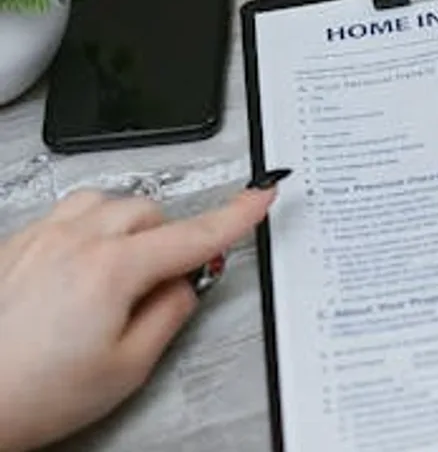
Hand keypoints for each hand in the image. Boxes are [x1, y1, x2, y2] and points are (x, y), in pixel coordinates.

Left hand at [0, 187, 275, 451]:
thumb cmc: (30, 394)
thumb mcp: (128, 368)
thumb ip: (170, 314)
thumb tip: (187, 283)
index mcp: (111, 270)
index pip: (193, 234)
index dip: (236, 215)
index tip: (260, 196)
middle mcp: (73, 242)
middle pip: (148, 211)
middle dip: (167, 238)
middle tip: (162, 284)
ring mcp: (38, 238)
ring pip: (105, 203)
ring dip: (126, 227)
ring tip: (119, 272)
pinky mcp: (13, 245)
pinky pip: (66, 214)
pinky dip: (87, 232)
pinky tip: (79, 272)